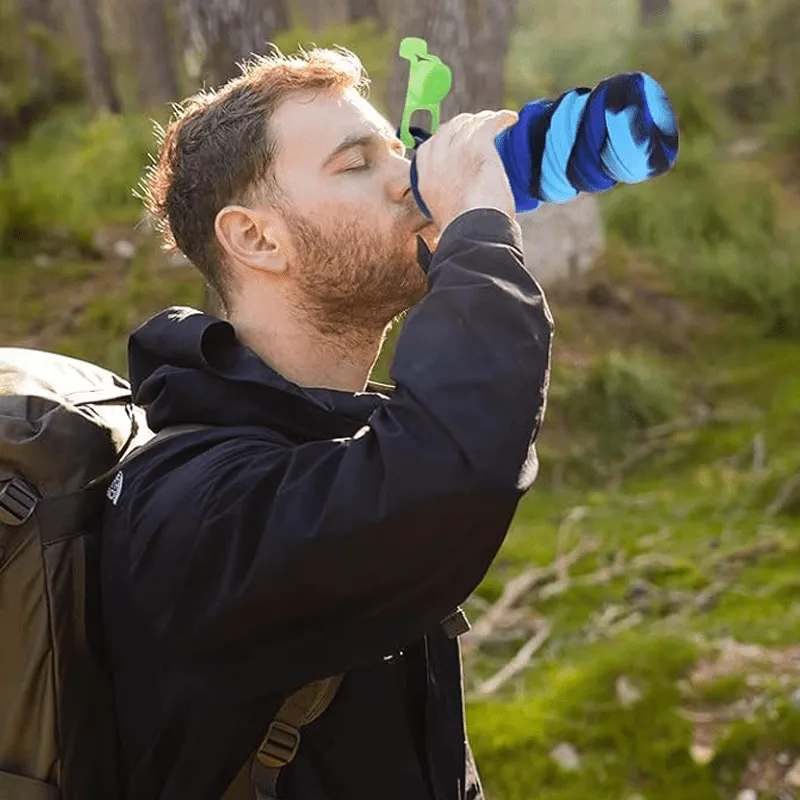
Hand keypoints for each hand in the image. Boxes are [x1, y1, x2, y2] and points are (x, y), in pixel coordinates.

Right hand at [413, 110, 518, 231]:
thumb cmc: (464, 232)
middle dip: (463, 125)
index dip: (445, 139)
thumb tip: (457, 210)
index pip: (429, 146)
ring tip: (496, 122)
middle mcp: (437, 160)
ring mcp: (456, 150)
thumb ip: (446, 204)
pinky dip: (501, 118)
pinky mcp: (477, 146)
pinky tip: (511, 119)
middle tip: (478, 129)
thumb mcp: (444, 216)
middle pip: (448, 129)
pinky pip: (489, 122)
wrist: (472, 231)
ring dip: (483, 120)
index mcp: (425, 178)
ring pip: (469, 123)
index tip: (457, 140)